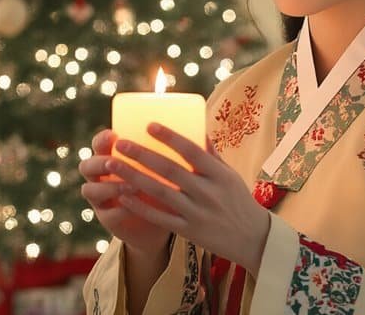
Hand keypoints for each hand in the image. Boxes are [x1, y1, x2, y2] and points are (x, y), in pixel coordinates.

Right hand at [78, 129, 171, 256]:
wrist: (154, 223)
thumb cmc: (164, 186)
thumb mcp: (166, 167)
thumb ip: (176, 152)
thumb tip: (203, 133)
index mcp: (112, 156)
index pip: (100, 143)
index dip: (102, 139)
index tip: (115, 133)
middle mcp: (101, 177)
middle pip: (88, 166)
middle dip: (100, 162)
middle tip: (115, 160)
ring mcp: (102, 199)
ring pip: (93, 190)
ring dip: (111, 186)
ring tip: (130, 184)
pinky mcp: (109, 220)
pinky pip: (110, 214)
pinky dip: (120, 209)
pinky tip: (130, 206)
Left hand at [107, 122, 271, 274]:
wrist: (252, 239)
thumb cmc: (238, 200)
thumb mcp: (230, 174)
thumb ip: (211, 154)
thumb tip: (196, 128)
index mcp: (219, 174)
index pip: (192, 151)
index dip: (170, 137)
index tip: (149, 125)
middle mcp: (208, 192)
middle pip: (170, 170)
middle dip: (142, 155)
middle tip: (120, 143)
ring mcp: (197, 213)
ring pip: (160, 193)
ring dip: (134, 177)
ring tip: (113, 164)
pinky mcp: (188, 231)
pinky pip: (160, 218)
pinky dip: (140, 206)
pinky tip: (123, 195)